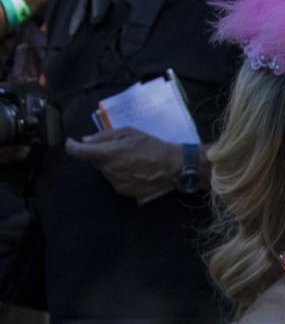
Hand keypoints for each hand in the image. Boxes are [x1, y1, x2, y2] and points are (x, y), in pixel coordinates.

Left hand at [64, 127, 180, 199]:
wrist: (173, 166)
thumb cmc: (151, 145)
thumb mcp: (128, 132)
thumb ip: (104, 136)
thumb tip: (85, 141)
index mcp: (106, 153)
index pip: (77, 152)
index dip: (71, 146)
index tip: (72, 143)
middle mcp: (107, 170)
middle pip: (94, 161)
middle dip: (101, 155)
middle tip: (119, 150)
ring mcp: (115, 183)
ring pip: (105, 171)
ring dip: (111, 165)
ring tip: (131, 161)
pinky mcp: (124, 191)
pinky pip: (115, 181)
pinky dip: (120, 175)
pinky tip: (134, 171)